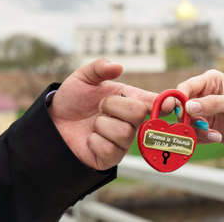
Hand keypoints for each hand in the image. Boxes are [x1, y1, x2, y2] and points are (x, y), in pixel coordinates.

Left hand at [49, 59, 173, 169]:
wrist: (53, 121)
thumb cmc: (73, 99)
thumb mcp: (83, 78)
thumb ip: (99, 68)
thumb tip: (118, 66)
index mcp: (129, 100)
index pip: (154, 102)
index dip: (165, 103)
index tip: (170, 104)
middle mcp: (130, 121)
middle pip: (139, 114)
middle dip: (115, 105)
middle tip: (100, 105)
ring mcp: (122, 141)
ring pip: (123, 132)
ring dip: (102, 124)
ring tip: (93, 122)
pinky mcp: (111, 157)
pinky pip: (110, 149)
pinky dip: (94, 141)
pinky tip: (89, 138)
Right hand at [177, 70, 223, 159]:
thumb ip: (212, 104)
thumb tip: (188, 107)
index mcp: (211, 80)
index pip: (187, 86)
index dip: (180, 98)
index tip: (180, 111)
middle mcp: (204, 94)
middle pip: (181, 104)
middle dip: (186, 117)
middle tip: (196, 126)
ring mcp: (203, 112)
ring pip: (185, 121)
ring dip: (196, 130)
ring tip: (214, 134)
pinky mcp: (204, 128)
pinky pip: (192, 133)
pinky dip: (201, 137)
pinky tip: (217, 137)